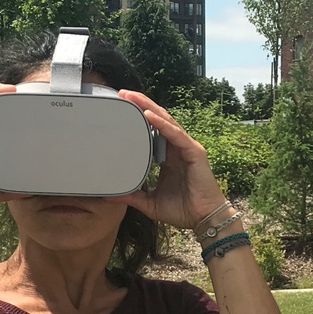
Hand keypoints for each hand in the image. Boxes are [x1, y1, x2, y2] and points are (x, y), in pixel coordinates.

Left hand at [109, 90, 224, 229]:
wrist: (203, 220)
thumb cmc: (182, 210)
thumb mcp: (149, 202)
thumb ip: (132, 196)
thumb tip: (109, 196)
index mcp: (168, 157)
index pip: (152, 131)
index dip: (138, 118)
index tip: (121, 108)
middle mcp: (177, 148)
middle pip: (158, 120)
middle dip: (142, 105)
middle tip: (123, 93)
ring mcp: (187, 148)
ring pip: (167, 121)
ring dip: (149, 108)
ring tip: (133, 97)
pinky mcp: (194, 152)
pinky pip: (176, 135)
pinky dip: (163, 125)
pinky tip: (149, 115)